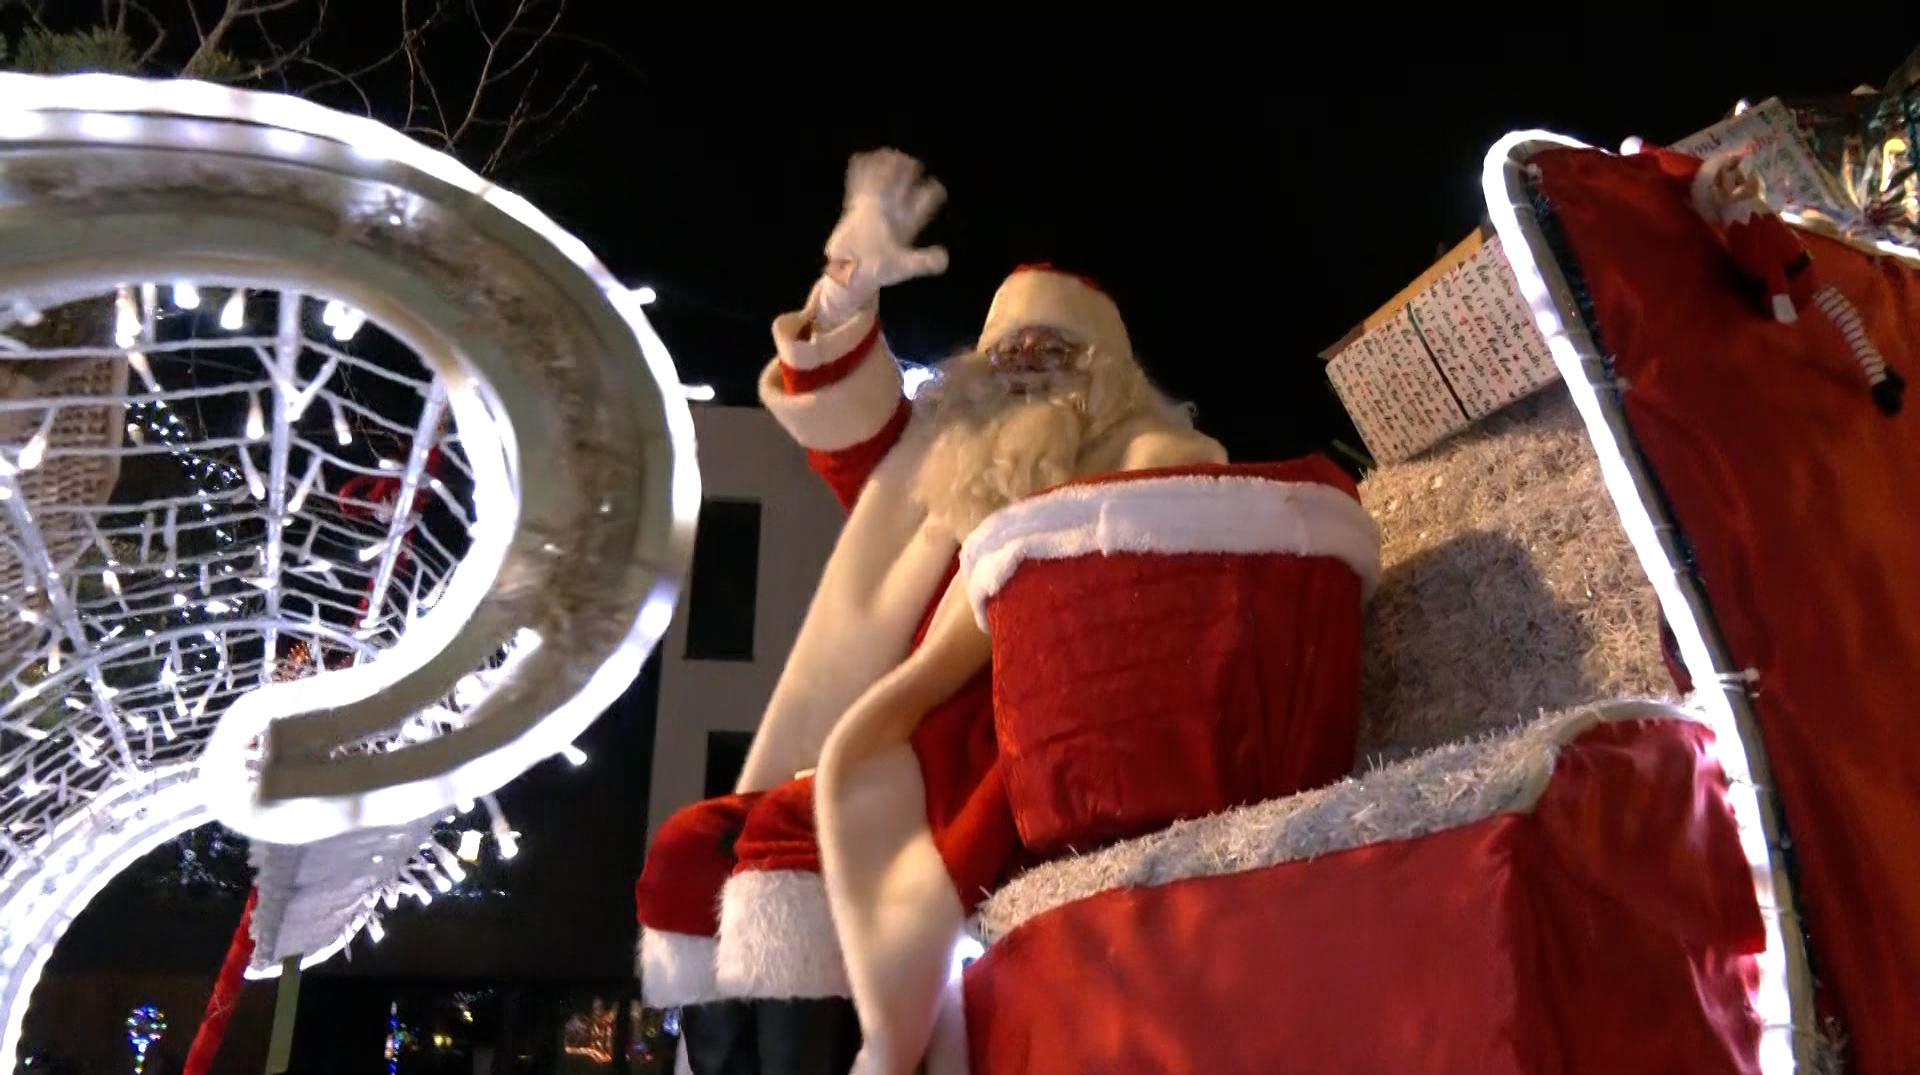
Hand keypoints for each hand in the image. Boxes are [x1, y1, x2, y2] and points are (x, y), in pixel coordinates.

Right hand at [815, 150, 948, 327]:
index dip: (930, 190)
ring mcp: (875, 209)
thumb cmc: (880, 272)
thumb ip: (924, 262)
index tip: (930, 184)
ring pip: (881, 182)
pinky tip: (858, 157)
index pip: (925, 201)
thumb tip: (945, 260)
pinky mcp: (856, 209)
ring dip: (883, 167)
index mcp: (907, 223)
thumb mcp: (905, 267)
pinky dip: (859, 173)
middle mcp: (893, 212)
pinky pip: (858, 187)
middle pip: (904, 184)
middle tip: (904, 159)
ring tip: (884, 153)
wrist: (852, 276)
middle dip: (905, 171)